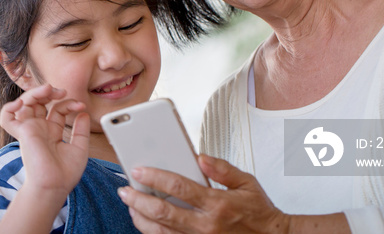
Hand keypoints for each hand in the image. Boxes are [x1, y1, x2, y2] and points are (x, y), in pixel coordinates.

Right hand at [0, 84, 89, 196]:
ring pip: (24, 104)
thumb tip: (83, 112)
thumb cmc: (65, 173)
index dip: (69, 103)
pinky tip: (23, 103)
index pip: (57, 109)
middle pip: (39, 102)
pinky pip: (6, 117)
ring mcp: (30, 129)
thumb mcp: (79, 147)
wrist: (54, 186)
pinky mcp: (22, 133)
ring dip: (35, 92)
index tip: (81, 106)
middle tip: (61, 91)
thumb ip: (81, 130)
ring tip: (48, 89)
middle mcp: (40, 129)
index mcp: (52, 132)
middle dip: (50, 92)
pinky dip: (10, 107)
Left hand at [118, 154, 289, 233]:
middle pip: (163, 212)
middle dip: (139, 200)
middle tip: (125, 191)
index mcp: (217, 203)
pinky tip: (145, 223)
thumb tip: (200, 157)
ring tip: (130, 206)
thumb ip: (222, 169)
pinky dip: (154, 233)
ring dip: (141, 218)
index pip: (179, 187)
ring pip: (161, 232)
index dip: (155, 177)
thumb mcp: (247, 182)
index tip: (139, 170)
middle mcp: (206, 225)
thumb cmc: (259, 212)